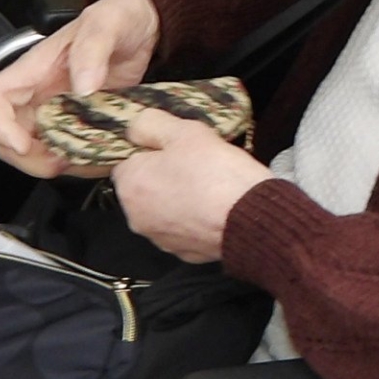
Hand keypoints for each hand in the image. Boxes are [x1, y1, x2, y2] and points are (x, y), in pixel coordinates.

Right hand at [0, 0, 161, 177]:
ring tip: (82, 160)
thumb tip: (83, 86)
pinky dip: (78, 163)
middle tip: (58, 162)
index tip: (22, 144)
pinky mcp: (79, 122)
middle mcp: (39, 93)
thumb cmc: (119, 16)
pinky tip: (99, 158)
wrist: (144, 25)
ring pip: (34, 150)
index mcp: (34, 69)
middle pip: (7, 135)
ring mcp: (58, 110)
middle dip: (27, 157)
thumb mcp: (108, 22)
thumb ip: (93, 49)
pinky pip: (66, 150)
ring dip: (51, 164)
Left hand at [111, 111, 271, 263]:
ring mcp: (160, 239)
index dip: (153, 150)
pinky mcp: (184, 254)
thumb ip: (150, 124)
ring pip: (164, 210)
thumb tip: (135, 128)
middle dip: (165, 176)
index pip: (128, 161)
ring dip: (179, 199)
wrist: (250, 217)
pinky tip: (215, 209)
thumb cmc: (215, 172)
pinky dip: (195, 219)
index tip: (179, 148)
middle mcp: (136, 217)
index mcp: (130, 185)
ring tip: (210, 186)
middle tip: (196, 164)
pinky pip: (184, 229)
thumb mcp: (184, 131)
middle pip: (145, 187)